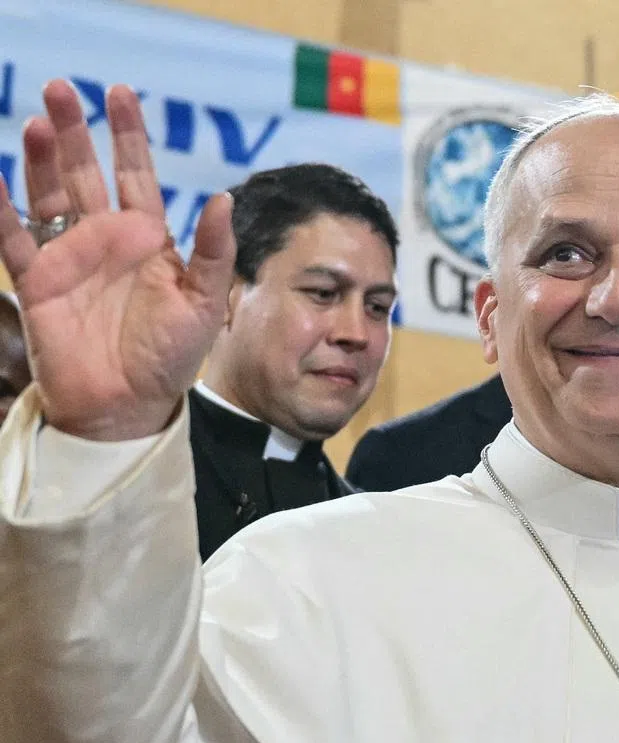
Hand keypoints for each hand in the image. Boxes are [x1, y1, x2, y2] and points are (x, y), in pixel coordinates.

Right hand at [0, 81, 234, 439]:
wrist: (129, 407)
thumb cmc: (171, 359)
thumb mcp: (206, 305)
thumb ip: (214, 253)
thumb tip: (224, 198)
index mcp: (149, 243)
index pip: (137, 177)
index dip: (128, 138)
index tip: (121, 94)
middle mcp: (106, 242)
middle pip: (86, 174)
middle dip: (74, 132)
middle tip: (62, 88)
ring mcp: (70, 259)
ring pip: (50, 195)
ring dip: (41, 158)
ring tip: (39, 120)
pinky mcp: (38, 283)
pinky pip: (13, 237)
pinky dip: (0, 208)